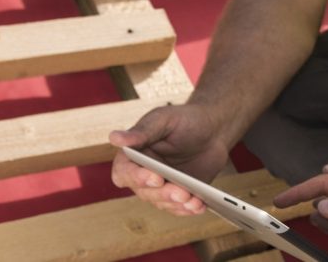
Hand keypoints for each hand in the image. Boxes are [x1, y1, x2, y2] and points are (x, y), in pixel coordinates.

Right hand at [108, 102, 233, 215]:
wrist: (213, 129)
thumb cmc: (185, 119)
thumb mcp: (164, 119)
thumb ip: (142, 131)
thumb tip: (114, 138)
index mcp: (133, 154)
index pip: (124, 172)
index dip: (136, 177)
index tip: (155, 177)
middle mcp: (142, 174)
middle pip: (144, 192)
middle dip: (163, 193)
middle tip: (182, 192)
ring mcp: (161, 187)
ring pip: (161, 202)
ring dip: (176, 204)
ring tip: (194, 200)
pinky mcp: (178, 195)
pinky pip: (178, 207)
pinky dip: (188, 208)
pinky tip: (200, 205)